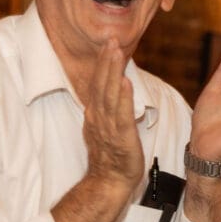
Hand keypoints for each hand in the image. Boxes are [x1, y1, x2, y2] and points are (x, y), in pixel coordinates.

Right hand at [82, 39, 142, 196]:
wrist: (108, 182)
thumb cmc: (111, 158)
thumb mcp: (105, 130)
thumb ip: (106, 112)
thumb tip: (113, 95)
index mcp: (95, 115)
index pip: (98, 85)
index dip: (102, 64)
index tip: (108, 46)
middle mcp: (99, 118)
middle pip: (101, 84)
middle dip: (106, 61)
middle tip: (110, 39)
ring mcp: (108, 127)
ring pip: (109, 94)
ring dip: (112, 72)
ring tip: (116, 52)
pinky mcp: (121, 138)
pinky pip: (121, 115)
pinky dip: (122, 98)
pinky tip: (124, 82)